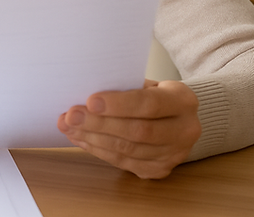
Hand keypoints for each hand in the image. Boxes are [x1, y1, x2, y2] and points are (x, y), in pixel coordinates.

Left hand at [57, 80, 200, 178]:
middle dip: (99, 124)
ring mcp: (174, 154)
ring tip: (69, 127)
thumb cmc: (154, 95)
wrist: (178, 118)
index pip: (150, 104)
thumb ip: (125, 88)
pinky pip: (124, 162)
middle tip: (71, 116)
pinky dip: (98, 150)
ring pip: (128, 150)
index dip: (119, 104)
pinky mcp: (160, 170)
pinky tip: (81, 139)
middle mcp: (185, 130)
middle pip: (137, 131)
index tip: (90, 101)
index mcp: (183, 101)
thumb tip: (84, 93)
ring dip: (93, 139)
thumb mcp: (148, 84)